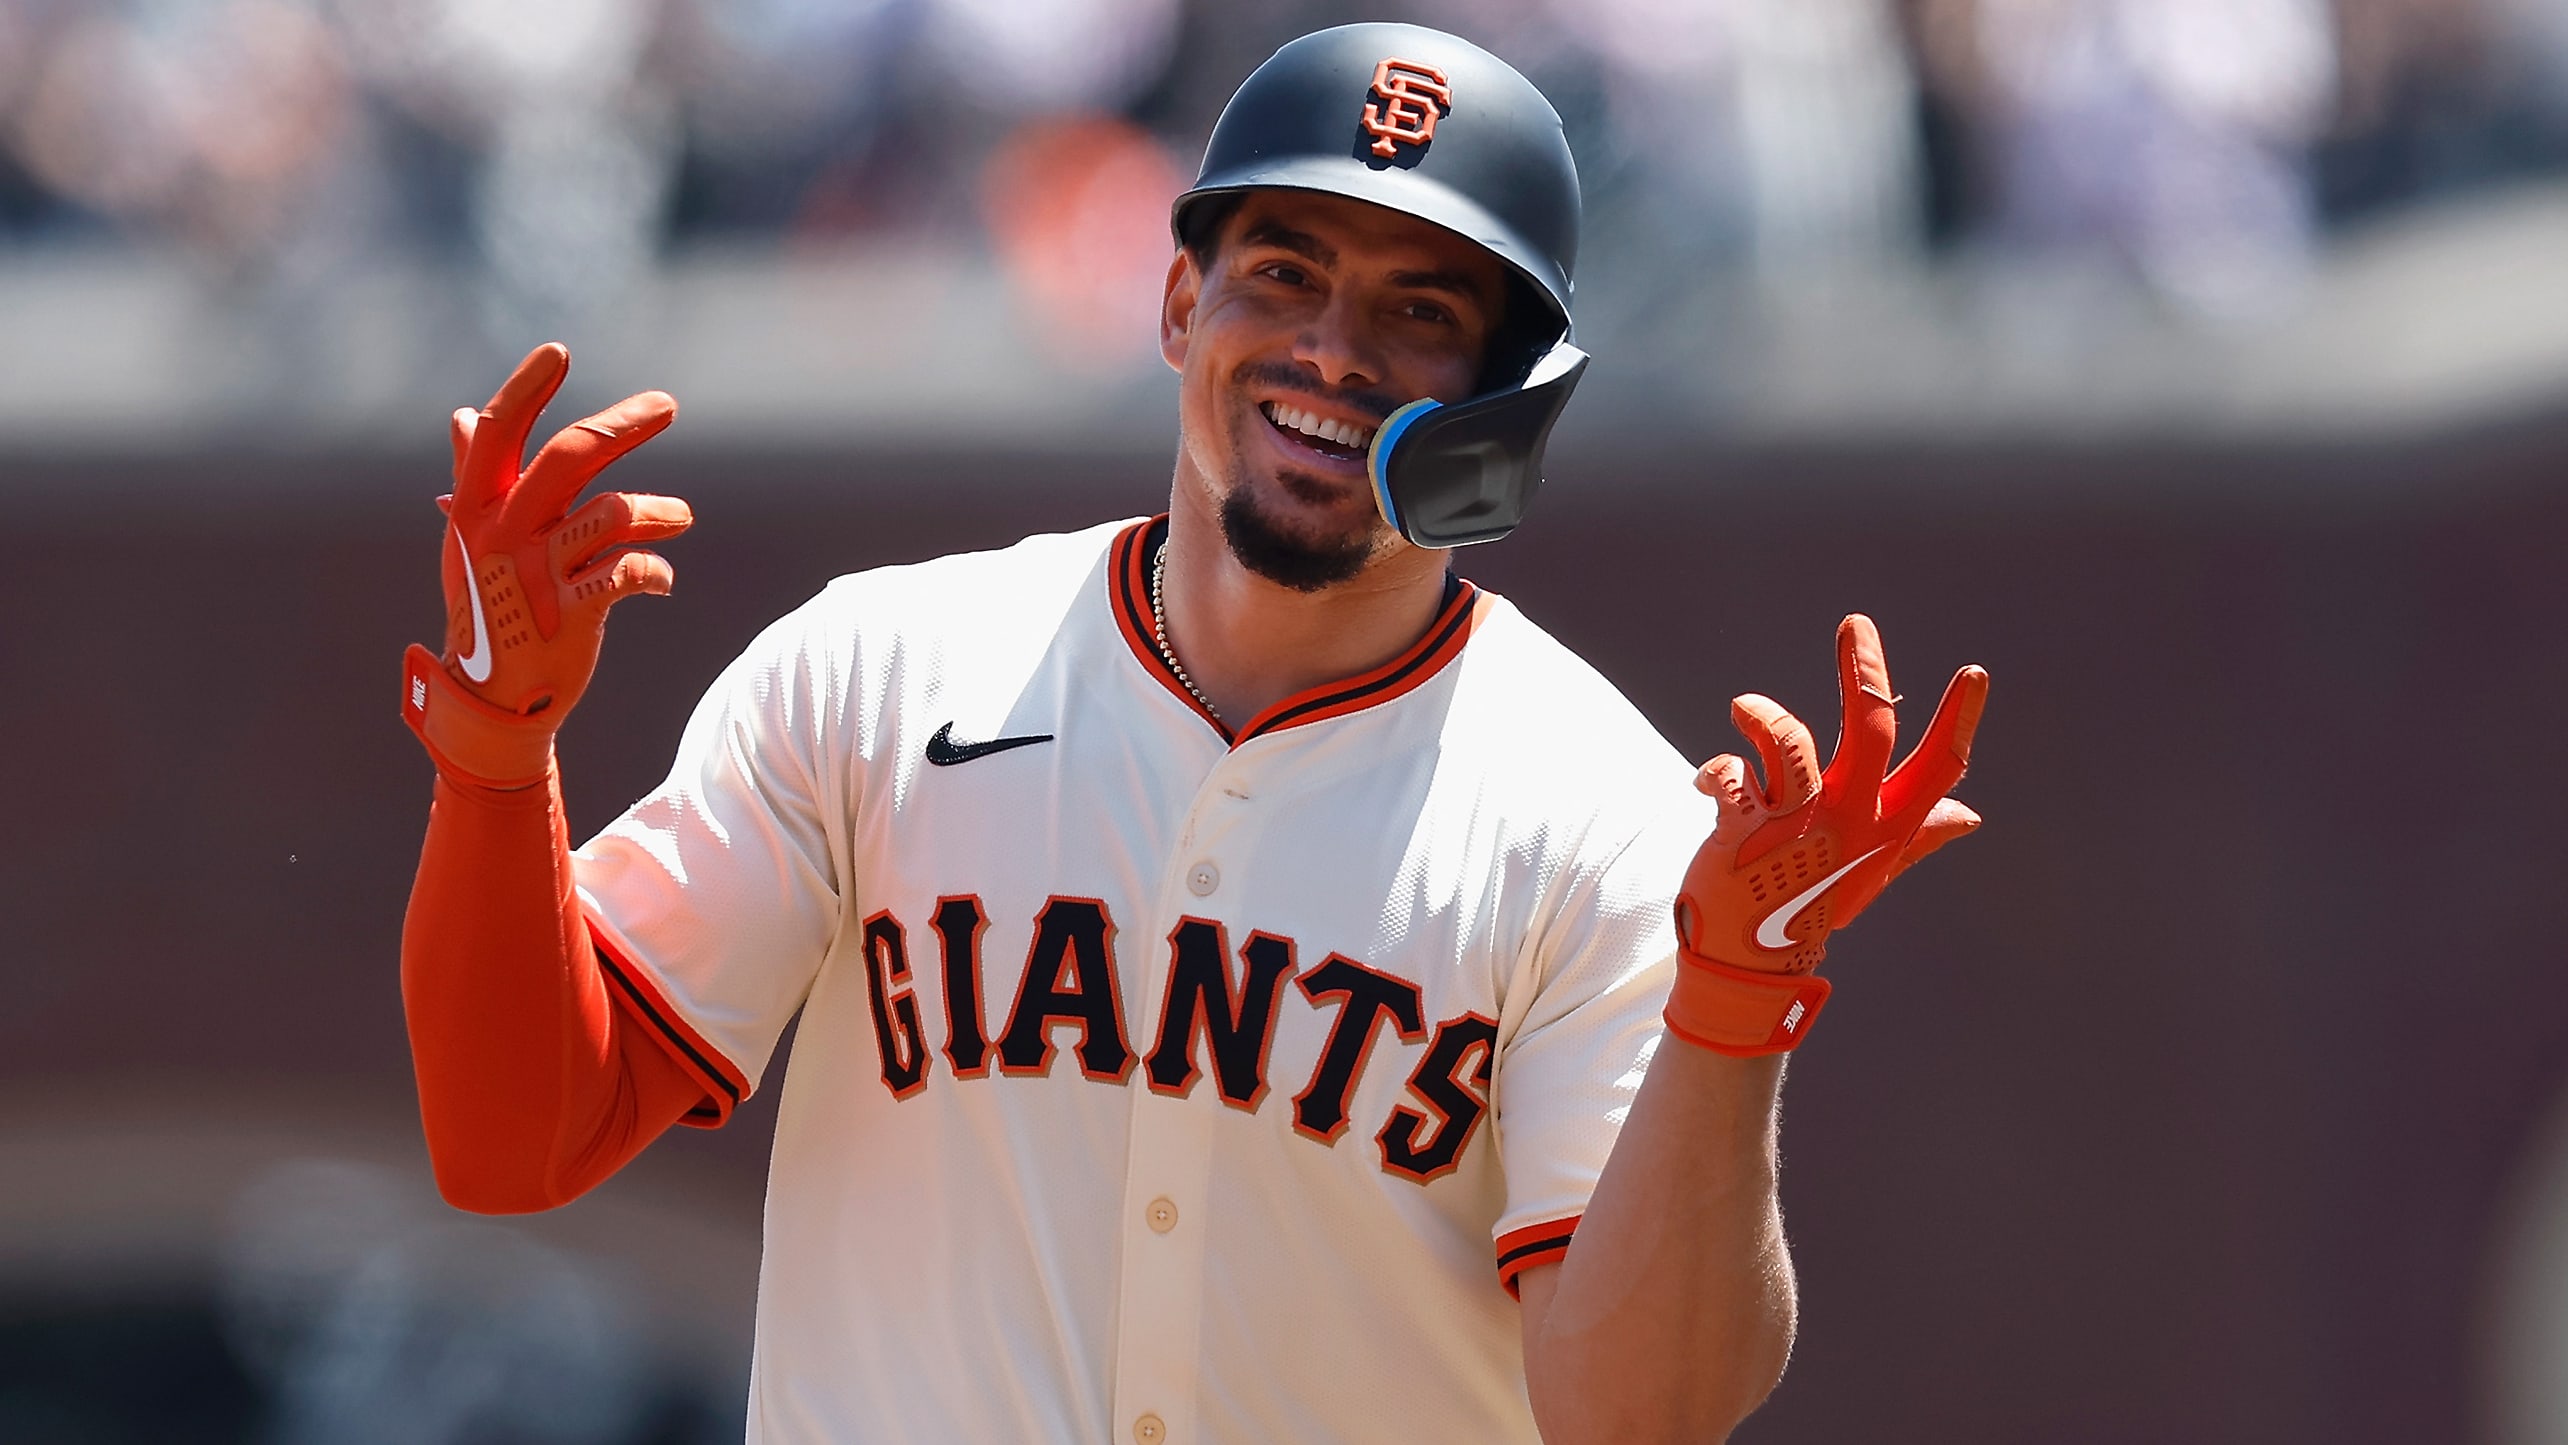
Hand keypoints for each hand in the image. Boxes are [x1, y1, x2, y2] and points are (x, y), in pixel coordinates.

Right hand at [400, 343, 689, 785]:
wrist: (491, 702)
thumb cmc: (487, 612)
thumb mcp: (469, 545)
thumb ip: (474, 479)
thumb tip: (460, 416)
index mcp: (475, 510)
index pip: (497, 432)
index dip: (525, 387)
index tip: (559, 350)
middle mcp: (502, 534)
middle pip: (569, 457)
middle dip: (624, 424)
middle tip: (668, 405)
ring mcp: (536, 573)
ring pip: (611, 512)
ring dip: (659, 510)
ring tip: (681, 517)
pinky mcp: (572, 612)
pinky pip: (629, 571)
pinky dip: (655, 570)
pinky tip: (661, 580)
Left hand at [1662, 615, 1986, 1055]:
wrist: (1750, 965)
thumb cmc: (1811, 906)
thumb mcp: (1872, 872)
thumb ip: (1918, 836)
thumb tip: (1970, 815)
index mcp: (1884, 825)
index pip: (1938, 768)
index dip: (1960, 720)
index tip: (1975, 672)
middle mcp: (1848, 819)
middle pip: (1872, 732)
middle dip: (1865, 673)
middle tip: (1855, 624)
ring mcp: (1797, 825)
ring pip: (1792, 745)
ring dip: (1764, 716)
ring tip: (1743, 708)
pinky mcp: (1745, 831)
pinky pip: (1731, 777)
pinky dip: (1716, 769)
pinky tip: (1708, 779)